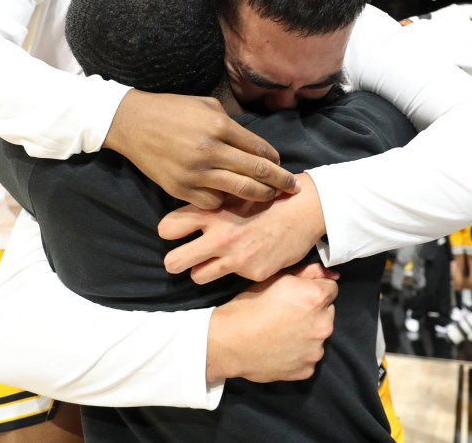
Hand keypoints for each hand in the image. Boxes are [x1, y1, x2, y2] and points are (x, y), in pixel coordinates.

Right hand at [104, 90, 297, 209]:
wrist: (132, 123)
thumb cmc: (172, 109)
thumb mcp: (207, 105)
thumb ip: (232, 125)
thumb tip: (255, 146)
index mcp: (219, 126)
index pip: (260, 149)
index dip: (276, 160)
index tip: (282, 165)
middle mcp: (210, 151)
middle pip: (257, 172)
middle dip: (280, 182)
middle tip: (292, 188)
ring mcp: (195, 173)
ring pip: (239, 191)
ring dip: (259, 195)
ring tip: (270, 197)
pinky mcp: (180, 189)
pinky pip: (213, 201)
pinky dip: (224, 200)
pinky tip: (229, 196)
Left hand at [161, 173, 324, 282]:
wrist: (303, 209)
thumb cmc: (266, 198)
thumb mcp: (234, 192)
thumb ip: (209, 203)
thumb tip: (183, 214)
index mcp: (211, 212)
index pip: (167, 228)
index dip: (169, 232)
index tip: (177, 234)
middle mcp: (219, 236)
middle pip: (173, 262)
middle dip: (175, 261)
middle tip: (183, 258)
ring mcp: (235, 257)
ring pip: (196, 276)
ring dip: (203, 270)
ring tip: (215, 260)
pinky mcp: (252, 272)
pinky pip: (231, 279)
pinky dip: (237, 270)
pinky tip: (250, 257)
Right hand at [206, 263, 338, 382]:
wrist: (228, 342)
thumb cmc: (249, 307)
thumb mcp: (275, 279)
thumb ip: (307, 273)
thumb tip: (332, 273)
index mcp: (316, 297)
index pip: (331, 288)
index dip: (313, 290)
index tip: (297, 296)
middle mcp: (323, 324)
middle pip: (327, 313)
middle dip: (313, 312)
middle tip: (287, 315)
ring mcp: (316, 350)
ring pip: (319, 336)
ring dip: (307, 333)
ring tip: (281, 333)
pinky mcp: (307, 369)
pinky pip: (309, 357)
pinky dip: (299, 353)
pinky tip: (280, 348)